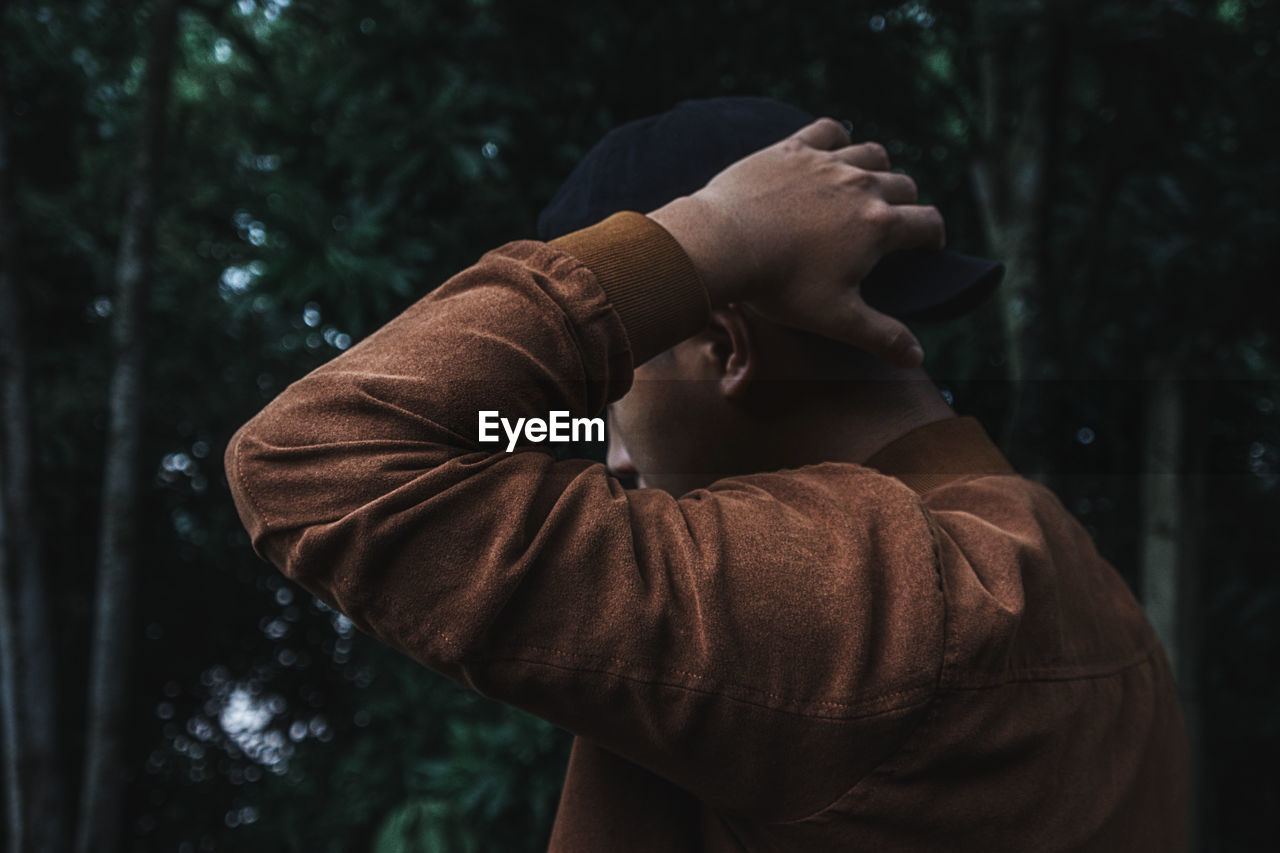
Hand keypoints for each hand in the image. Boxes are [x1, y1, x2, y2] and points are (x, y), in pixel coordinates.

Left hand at [647, 117, 944, 367]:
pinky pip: (829, 130)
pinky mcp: (793, 149)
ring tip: (867, 186)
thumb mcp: (836, 319)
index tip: (927, 248)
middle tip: (890, 224)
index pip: (928, 222)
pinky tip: (832, 150)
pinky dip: (838, 138)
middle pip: (904, 185)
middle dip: (906, 204)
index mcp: (879, 225)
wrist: (724, 244)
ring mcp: (827, 162)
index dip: (934, 237)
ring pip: (872, 153)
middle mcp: (861, 185)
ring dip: (878, 168)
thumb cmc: (781, 285)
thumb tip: (917, 358)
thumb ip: (881, 336)